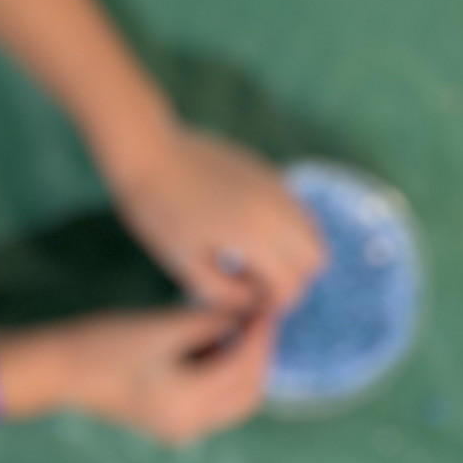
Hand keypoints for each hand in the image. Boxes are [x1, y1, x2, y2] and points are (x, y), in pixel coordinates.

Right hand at [12, 305, 276, 444]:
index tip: (269, 305)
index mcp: (191, 405)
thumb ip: (209, 323)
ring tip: (239, 329)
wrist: (56, 369)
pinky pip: (212, 403)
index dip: (262, 336)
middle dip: (259, 355)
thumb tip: (245, 316)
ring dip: (243, 367)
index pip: (246, 370)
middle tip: (260, 318)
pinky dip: (223, 377)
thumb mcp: (161, 326)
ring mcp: (179, 429)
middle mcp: (191, 426)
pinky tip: (214, 347)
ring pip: (233, 402)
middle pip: (248, 394)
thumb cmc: (104, 343)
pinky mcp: (168, 422)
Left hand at [106, 122, 325, 312]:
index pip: (291, 285)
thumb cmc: (157, 211)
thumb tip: (253, 301)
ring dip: (292, 254)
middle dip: (291, 280)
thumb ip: (223, 293)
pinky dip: (286, 230)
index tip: (248, 310)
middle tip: (254, 289)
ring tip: (251, 264)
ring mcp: (276, 186)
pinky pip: (296, 209)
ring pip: (312, 232)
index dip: (272, 305)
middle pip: (315, 260)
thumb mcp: (184, 263)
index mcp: (255, 233)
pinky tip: (248, 237)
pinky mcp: (268, 172)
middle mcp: (276, 208)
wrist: (147, 151)